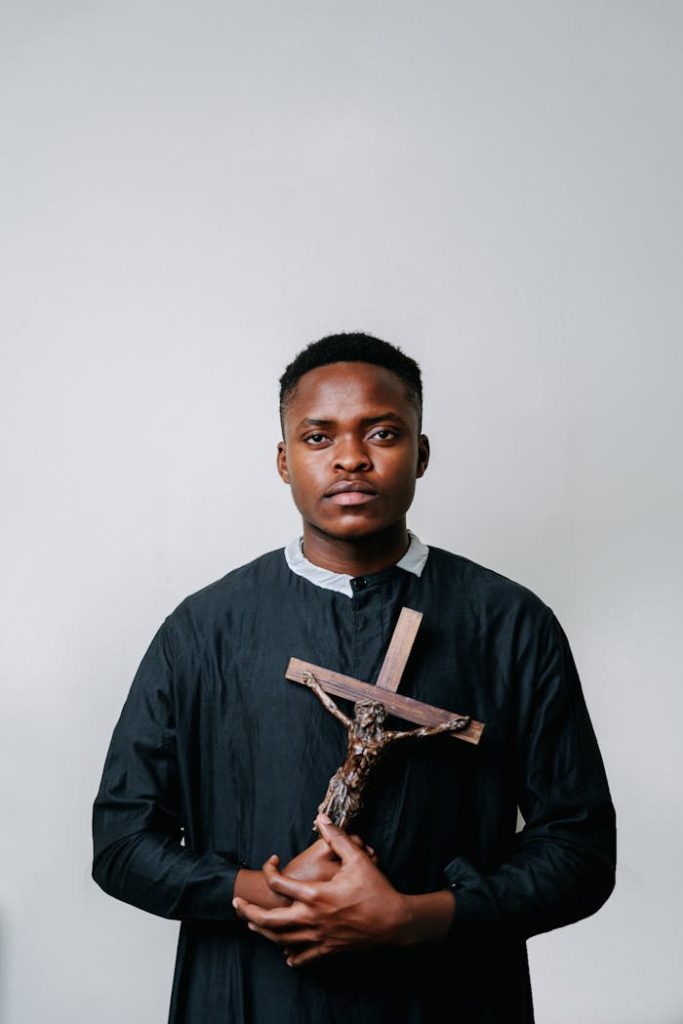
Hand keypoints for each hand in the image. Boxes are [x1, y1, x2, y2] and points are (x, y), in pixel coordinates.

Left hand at [232, 815, 404, 966]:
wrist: (394, 923)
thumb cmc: (376, 890)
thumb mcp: (357, 858)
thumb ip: (337, 837)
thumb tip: (321, 818)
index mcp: (315, 894)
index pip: (279, 883)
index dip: (269, 870)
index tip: (270, 862)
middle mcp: (312, 918)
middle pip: (270, 920)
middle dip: (249, 912)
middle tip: (236, 905)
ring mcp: (319, 937)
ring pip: (282, 940)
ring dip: (264, 932)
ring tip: (252, 925)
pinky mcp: (329, 950)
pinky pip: (305, 957)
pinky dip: (292, 957)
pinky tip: (285, 956)